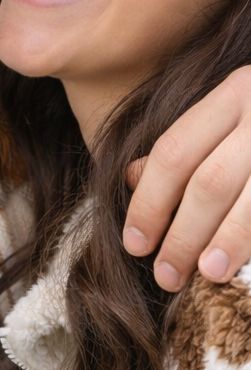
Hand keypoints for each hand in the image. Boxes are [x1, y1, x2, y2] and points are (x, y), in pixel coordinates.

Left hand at [124, 66, 250, 290]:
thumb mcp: (234, 112)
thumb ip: (188, 144)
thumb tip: (131, 178)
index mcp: (236, 93)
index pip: (175, 152)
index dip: (149, 201)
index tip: (134, 243)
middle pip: (209, 182)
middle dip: (181, 234)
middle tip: (164, 275)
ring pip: (250, 201)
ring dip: (225, 243)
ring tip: (205, 276)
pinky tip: (247, 266)